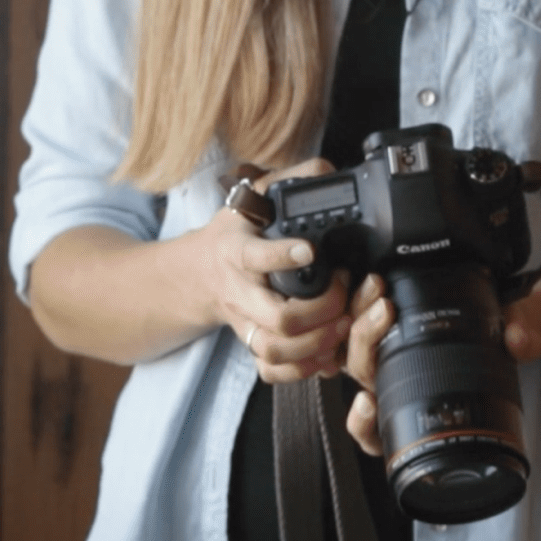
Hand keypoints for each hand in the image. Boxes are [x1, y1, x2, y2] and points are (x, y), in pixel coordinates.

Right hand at [195, 158, 353, 382]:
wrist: (197, 273)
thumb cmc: (234, 233)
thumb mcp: (255, 196)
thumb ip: (291, 178)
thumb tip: (327, 170)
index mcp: (238, 252)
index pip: (256, 256)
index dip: (283, 256)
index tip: (310, 250)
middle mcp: (241, 292)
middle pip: (277, 317)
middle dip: (318, 312)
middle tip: (343, 293)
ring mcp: (245, 322)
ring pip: (276, 349)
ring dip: (315, 344)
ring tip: (342, 326)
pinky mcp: (252, 342)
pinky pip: (271, 370)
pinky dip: (300, 370)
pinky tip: (323, 355)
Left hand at [343, 279, 540, 456]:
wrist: (510, 317)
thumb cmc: (509, 341)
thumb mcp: (523, 338)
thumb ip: (524, 339)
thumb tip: (518, 337)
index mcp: (417, 406)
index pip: (376, 432)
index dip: (363, 423)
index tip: (367, 402)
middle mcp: (395, 383)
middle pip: (359, 374)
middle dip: (364, 341)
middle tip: (385, 310)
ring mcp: (386, 354)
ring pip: (352, 345)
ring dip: (358, 315)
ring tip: (377, 288)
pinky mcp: (384, 323)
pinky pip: (357, 319)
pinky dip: (359, 302)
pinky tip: (373, 284)